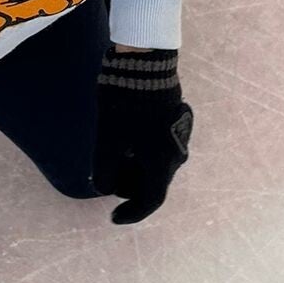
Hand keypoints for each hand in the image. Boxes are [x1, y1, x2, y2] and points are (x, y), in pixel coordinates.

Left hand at [92, 45, 192, 224]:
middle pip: (154, 182)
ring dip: (136, 170)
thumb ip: (105, 171)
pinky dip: (143, 154)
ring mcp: (179, 136)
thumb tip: (105, 189)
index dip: (132, 214)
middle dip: (130, 188)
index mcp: (162, 163)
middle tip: (106, 181)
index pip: (150, 200)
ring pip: (157, 165)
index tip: (114, 218)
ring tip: (113, 160)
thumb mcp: (107, 141)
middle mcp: (176, 153)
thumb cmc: (124, 105)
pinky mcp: (176, 120)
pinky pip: (160, 148)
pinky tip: (125, 143)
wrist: (144, 64)